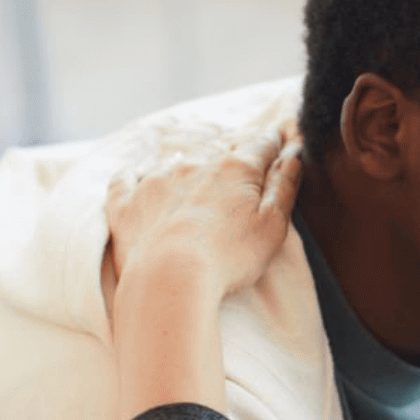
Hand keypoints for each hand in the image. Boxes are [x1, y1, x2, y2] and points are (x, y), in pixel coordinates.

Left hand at [106, 123, 302, 298]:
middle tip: (240, 163)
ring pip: (176, 160)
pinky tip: (139, 177)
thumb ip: (284, 186)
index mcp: (236, 169)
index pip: (261, 144)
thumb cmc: (230, 257)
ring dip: (190, 164)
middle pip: (219, 148)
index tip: (280, 139)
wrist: (169, 279)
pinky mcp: (126, 203)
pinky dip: (135, 175)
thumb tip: (293, 155)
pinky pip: (126, 178)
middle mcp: (195, 164)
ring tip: (197, 176)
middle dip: (232, 152)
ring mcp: (156, 180)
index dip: (274, 141)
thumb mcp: (273, 225)